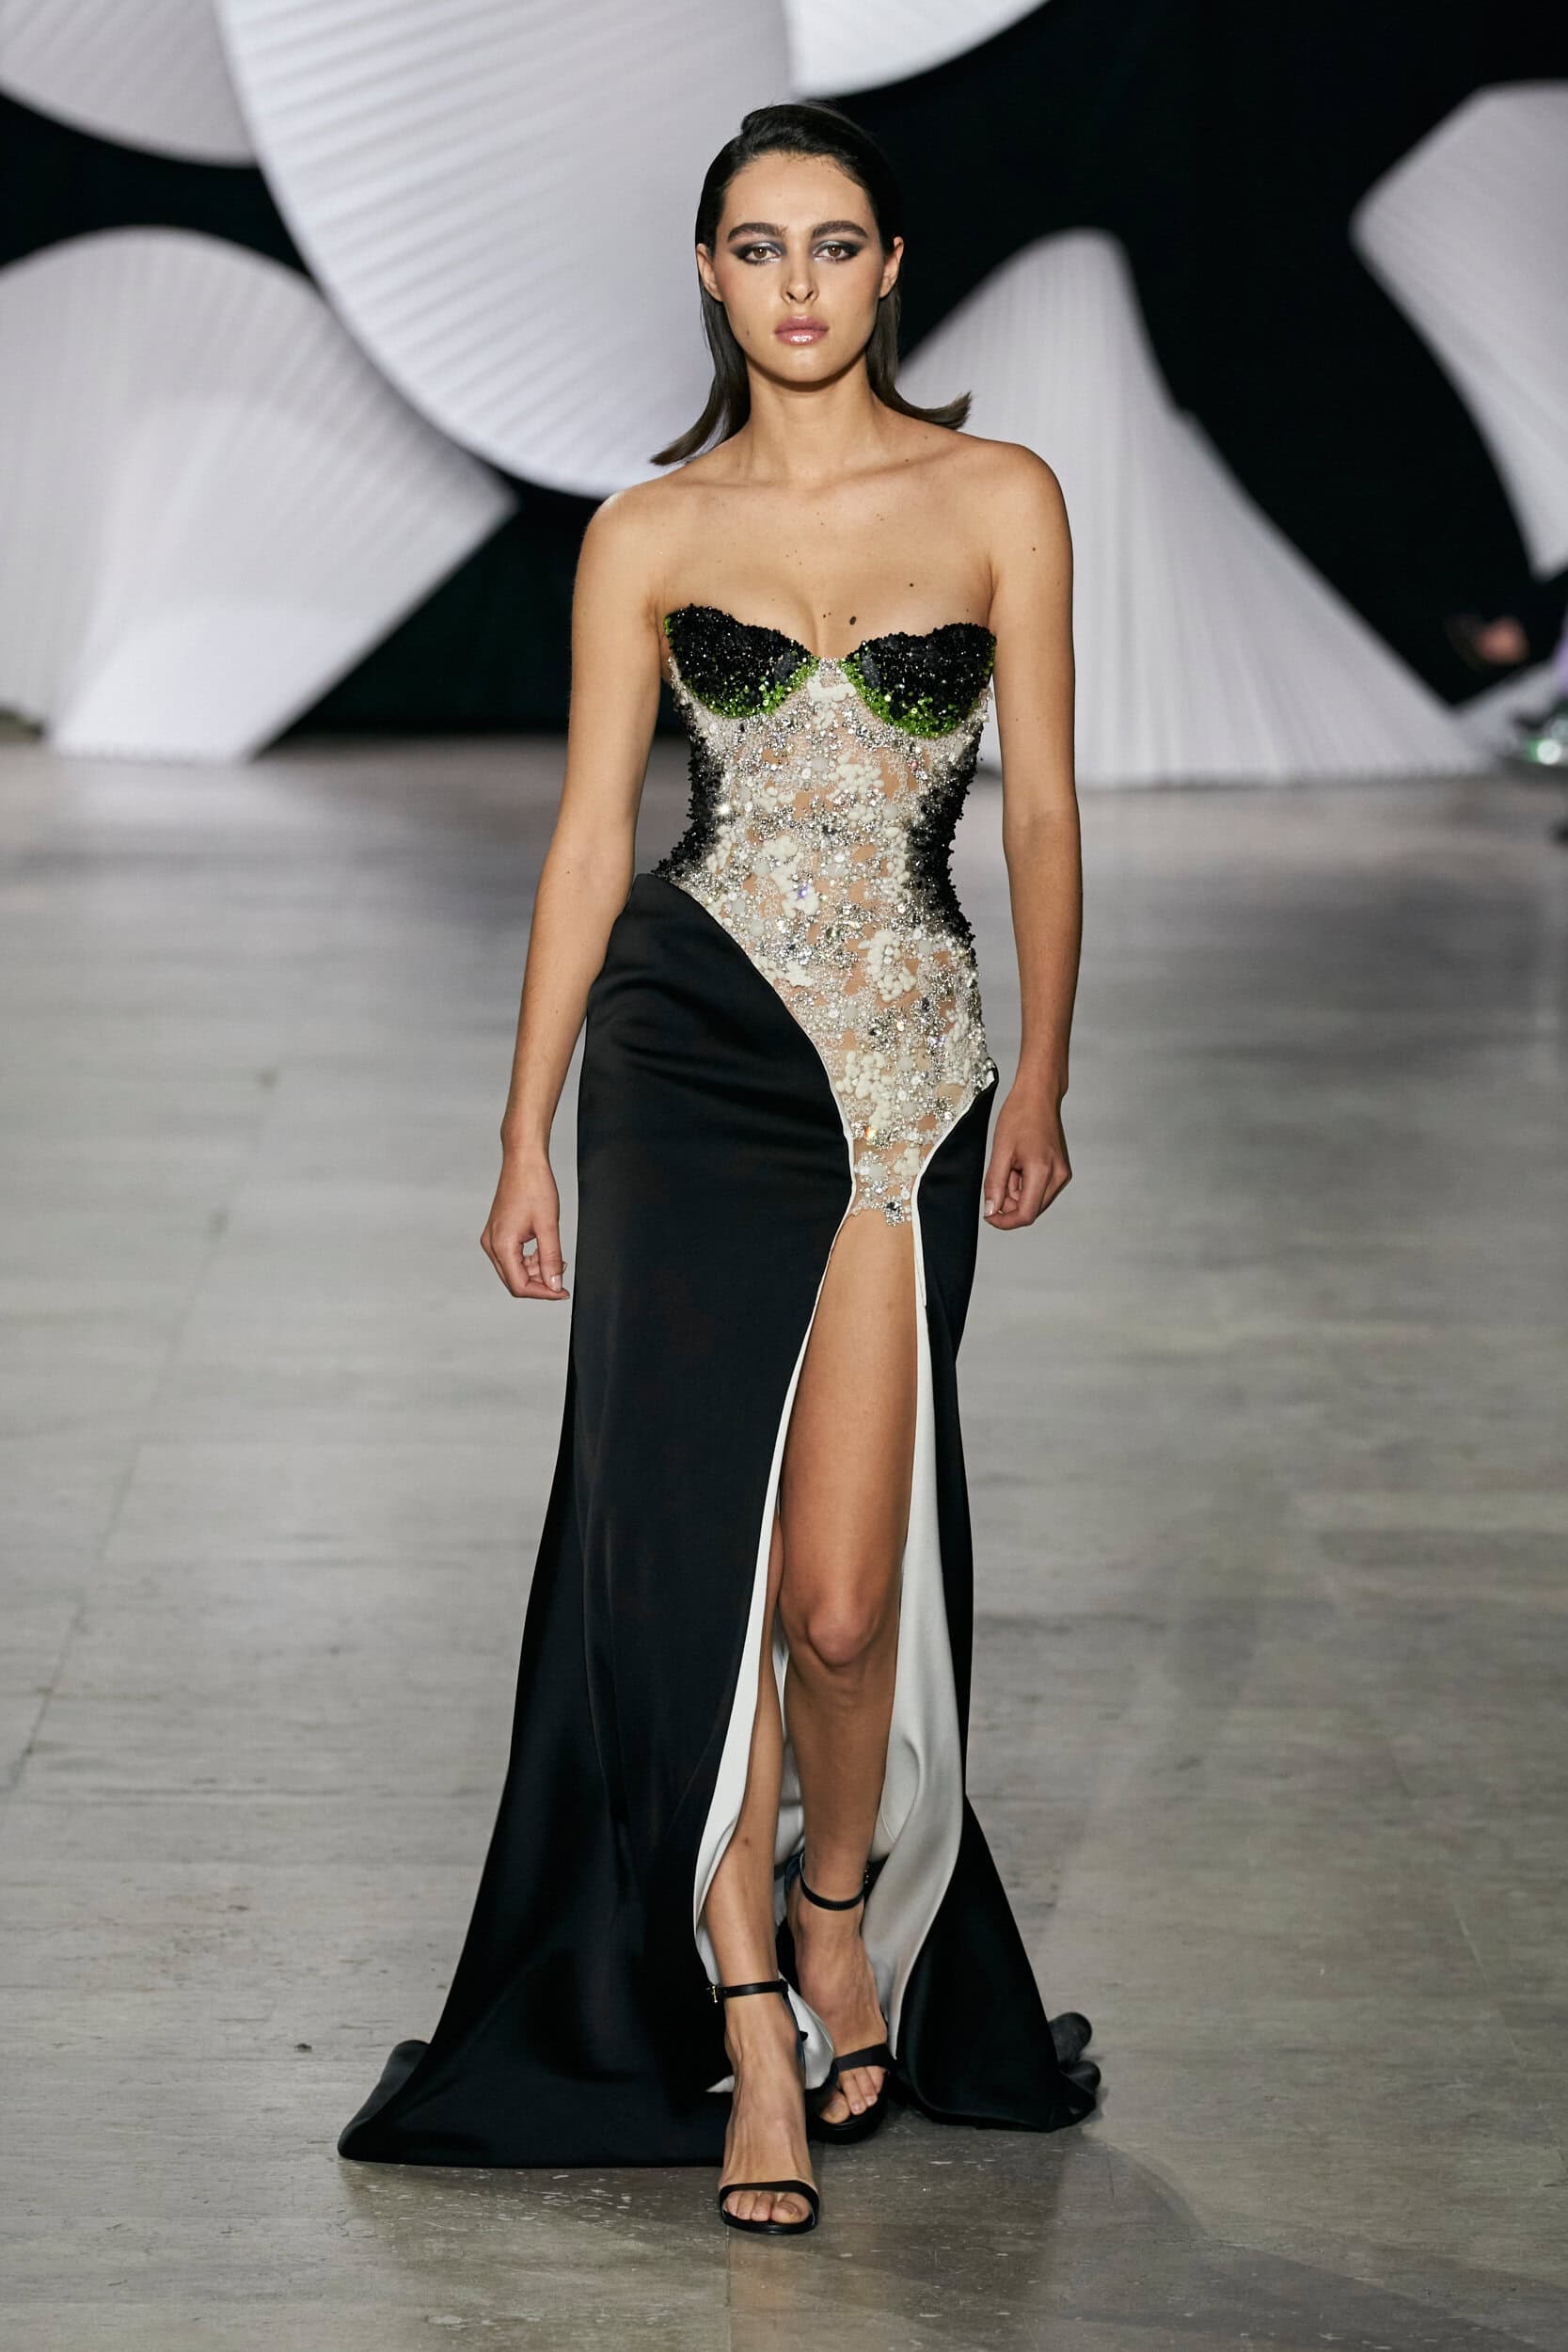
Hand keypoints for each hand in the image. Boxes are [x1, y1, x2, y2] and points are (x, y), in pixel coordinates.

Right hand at [481, 1149, 569, 1298]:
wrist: (524, 1161)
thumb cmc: (534, 1185)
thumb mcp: (549, 1226)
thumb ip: (551, 1259)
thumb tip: (554, 1284)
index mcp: (501, 1244)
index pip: (519, 1286)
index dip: (543, 1293)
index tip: (561, 1291)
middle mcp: (492, 1244)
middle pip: (514, 1281)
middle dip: (540, 1283)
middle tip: (561, 1277)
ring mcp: (493, 1238)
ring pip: (514, 1270)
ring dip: (536, 1270)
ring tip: (556, 1259)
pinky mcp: (498, 1232)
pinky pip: (513, 1257)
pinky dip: (530, 1259)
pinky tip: (545, 1251)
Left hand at [983, 1082, 1070, 1229]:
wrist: (1038, 1095)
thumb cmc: (1021, 1115)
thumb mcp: (1000, 1151)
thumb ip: (994, 1184)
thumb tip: (991, 1209)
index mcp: (1043, 1171)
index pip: (1026, 1214)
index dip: (1005, 1221)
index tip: (990, 1216)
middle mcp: (1058, 1176)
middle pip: (1031, 1209)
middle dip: (1010, 1201)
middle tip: (1000, 1175)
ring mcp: (1062, 1173)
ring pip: (1035, 1199)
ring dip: (1017, 1191)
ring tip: (1011, 1164)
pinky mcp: (1061, 1170)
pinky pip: (1040, 1188)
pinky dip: (1025, 1183)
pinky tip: (1020, 1164)